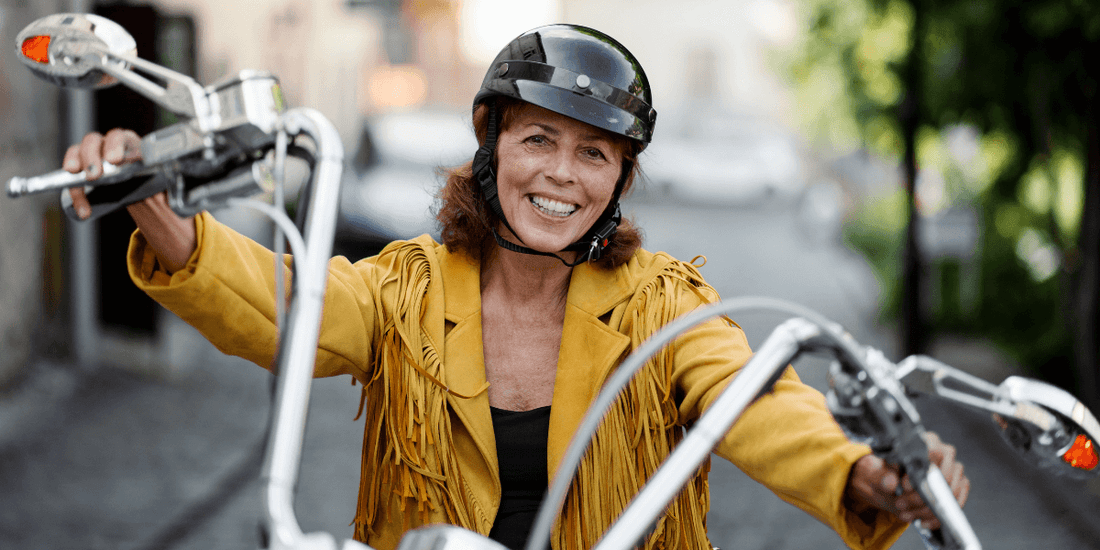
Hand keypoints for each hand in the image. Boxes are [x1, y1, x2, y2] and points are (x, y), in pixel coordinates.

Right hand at [63, 128, 196, 271]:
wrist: (149, 194)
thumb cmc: (158, 179)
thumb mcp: (164, 176)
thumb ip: (165, 174)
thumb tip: (179, 174)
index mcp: (131, 143)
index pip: (120, 136)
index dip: (116, 145)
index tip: (116, 160)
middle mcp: (109, 146)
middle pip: (94, 141)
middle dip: (93, 156)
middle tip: (95, 174)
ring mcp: (94, 158)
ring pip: (79, 154)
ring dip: (76, 165)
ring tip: (80, 181)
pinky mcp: (85, 175)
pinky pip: (74, 181)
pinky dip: (77, 195)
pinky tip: (84, 210)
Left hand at [845, 431, 970, 529]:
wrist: (887, 483)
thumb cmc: (883, 471)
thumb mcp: (875, 470)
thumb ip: (881, 475)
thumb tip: (890, 482)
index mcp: (925, 441)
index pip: (934, 453)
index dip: (921, 472)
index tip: (904, 486)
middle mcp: (944, 453)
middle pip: (943, 478)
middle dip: (920, 497)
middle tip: (900, 503)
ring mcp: (954, 471)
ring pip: (948, 494)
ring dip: (926, 510)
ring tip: (906, 513)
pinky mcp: (957, 487)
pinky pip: (954, 505)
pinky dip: (937, 517)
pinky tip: (921, 520)